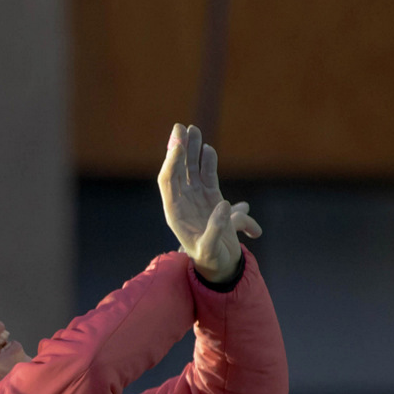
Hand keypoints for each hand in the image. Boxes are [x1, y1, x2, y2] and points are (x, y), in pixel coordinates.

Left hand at [157, 123, 261, 282]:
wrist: (220, 265)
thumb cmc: (211, 259)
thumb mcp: (212, 249)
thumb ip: (216, 229)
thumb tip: (225, 205)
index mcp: (175, 212)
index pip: (168, 181)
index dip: (171, 162)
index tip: (177, 144)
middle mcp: (182, 202)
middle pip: (178, 170)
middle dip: (179, 149)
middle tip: (181, 127)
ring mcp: (196, 198)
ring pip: (192, 169)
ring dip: (192, 150)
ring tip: (193, 129)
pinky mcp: (210, 198)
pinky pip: (207, 175)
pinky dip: (207, 162)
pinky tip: (207, 148)